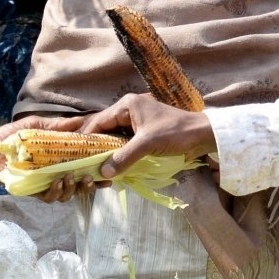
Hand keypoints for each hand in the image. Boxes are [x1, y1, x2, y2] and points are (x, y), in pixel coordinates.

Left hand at [0, 115, 93, 202]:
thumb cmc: (14, 136)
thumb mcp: (38, 125)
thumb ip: (59, 126)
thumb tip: (81, 120)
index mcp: (60, 161)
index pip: (83, 170)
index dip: (96, 176)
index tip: (109, 176)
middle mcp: (56, 175)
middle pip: (78, 187)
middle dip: (88, 186)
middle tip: (91, 178)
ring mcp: (45, 185)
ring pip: (66, 195)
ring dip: (72, 188)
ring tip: (71, 178)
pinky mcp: (33, 192)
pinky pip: (49, 198)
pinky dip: (55, 191)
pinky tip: (57, 183)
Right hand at [78, 93, 217, 178]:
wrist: (203, 134)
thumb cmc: (176, 133)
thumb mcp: (147, 144)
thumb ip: (124, 157)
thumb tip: (103, 172)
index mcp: (127, 105)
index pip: (98, 121)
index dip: (86, 138)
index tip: (75, 154)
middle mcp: (128, 110)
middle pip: (104, 129)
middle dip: (95, 146)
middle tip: (83, 163)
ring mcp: (136, 121)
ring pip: (113, 137)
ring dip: (107, 152)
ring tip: (95, 167)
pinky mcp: (143, 132)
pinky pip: (124, 142)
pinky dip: (118, 154)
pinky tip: (113, 166)